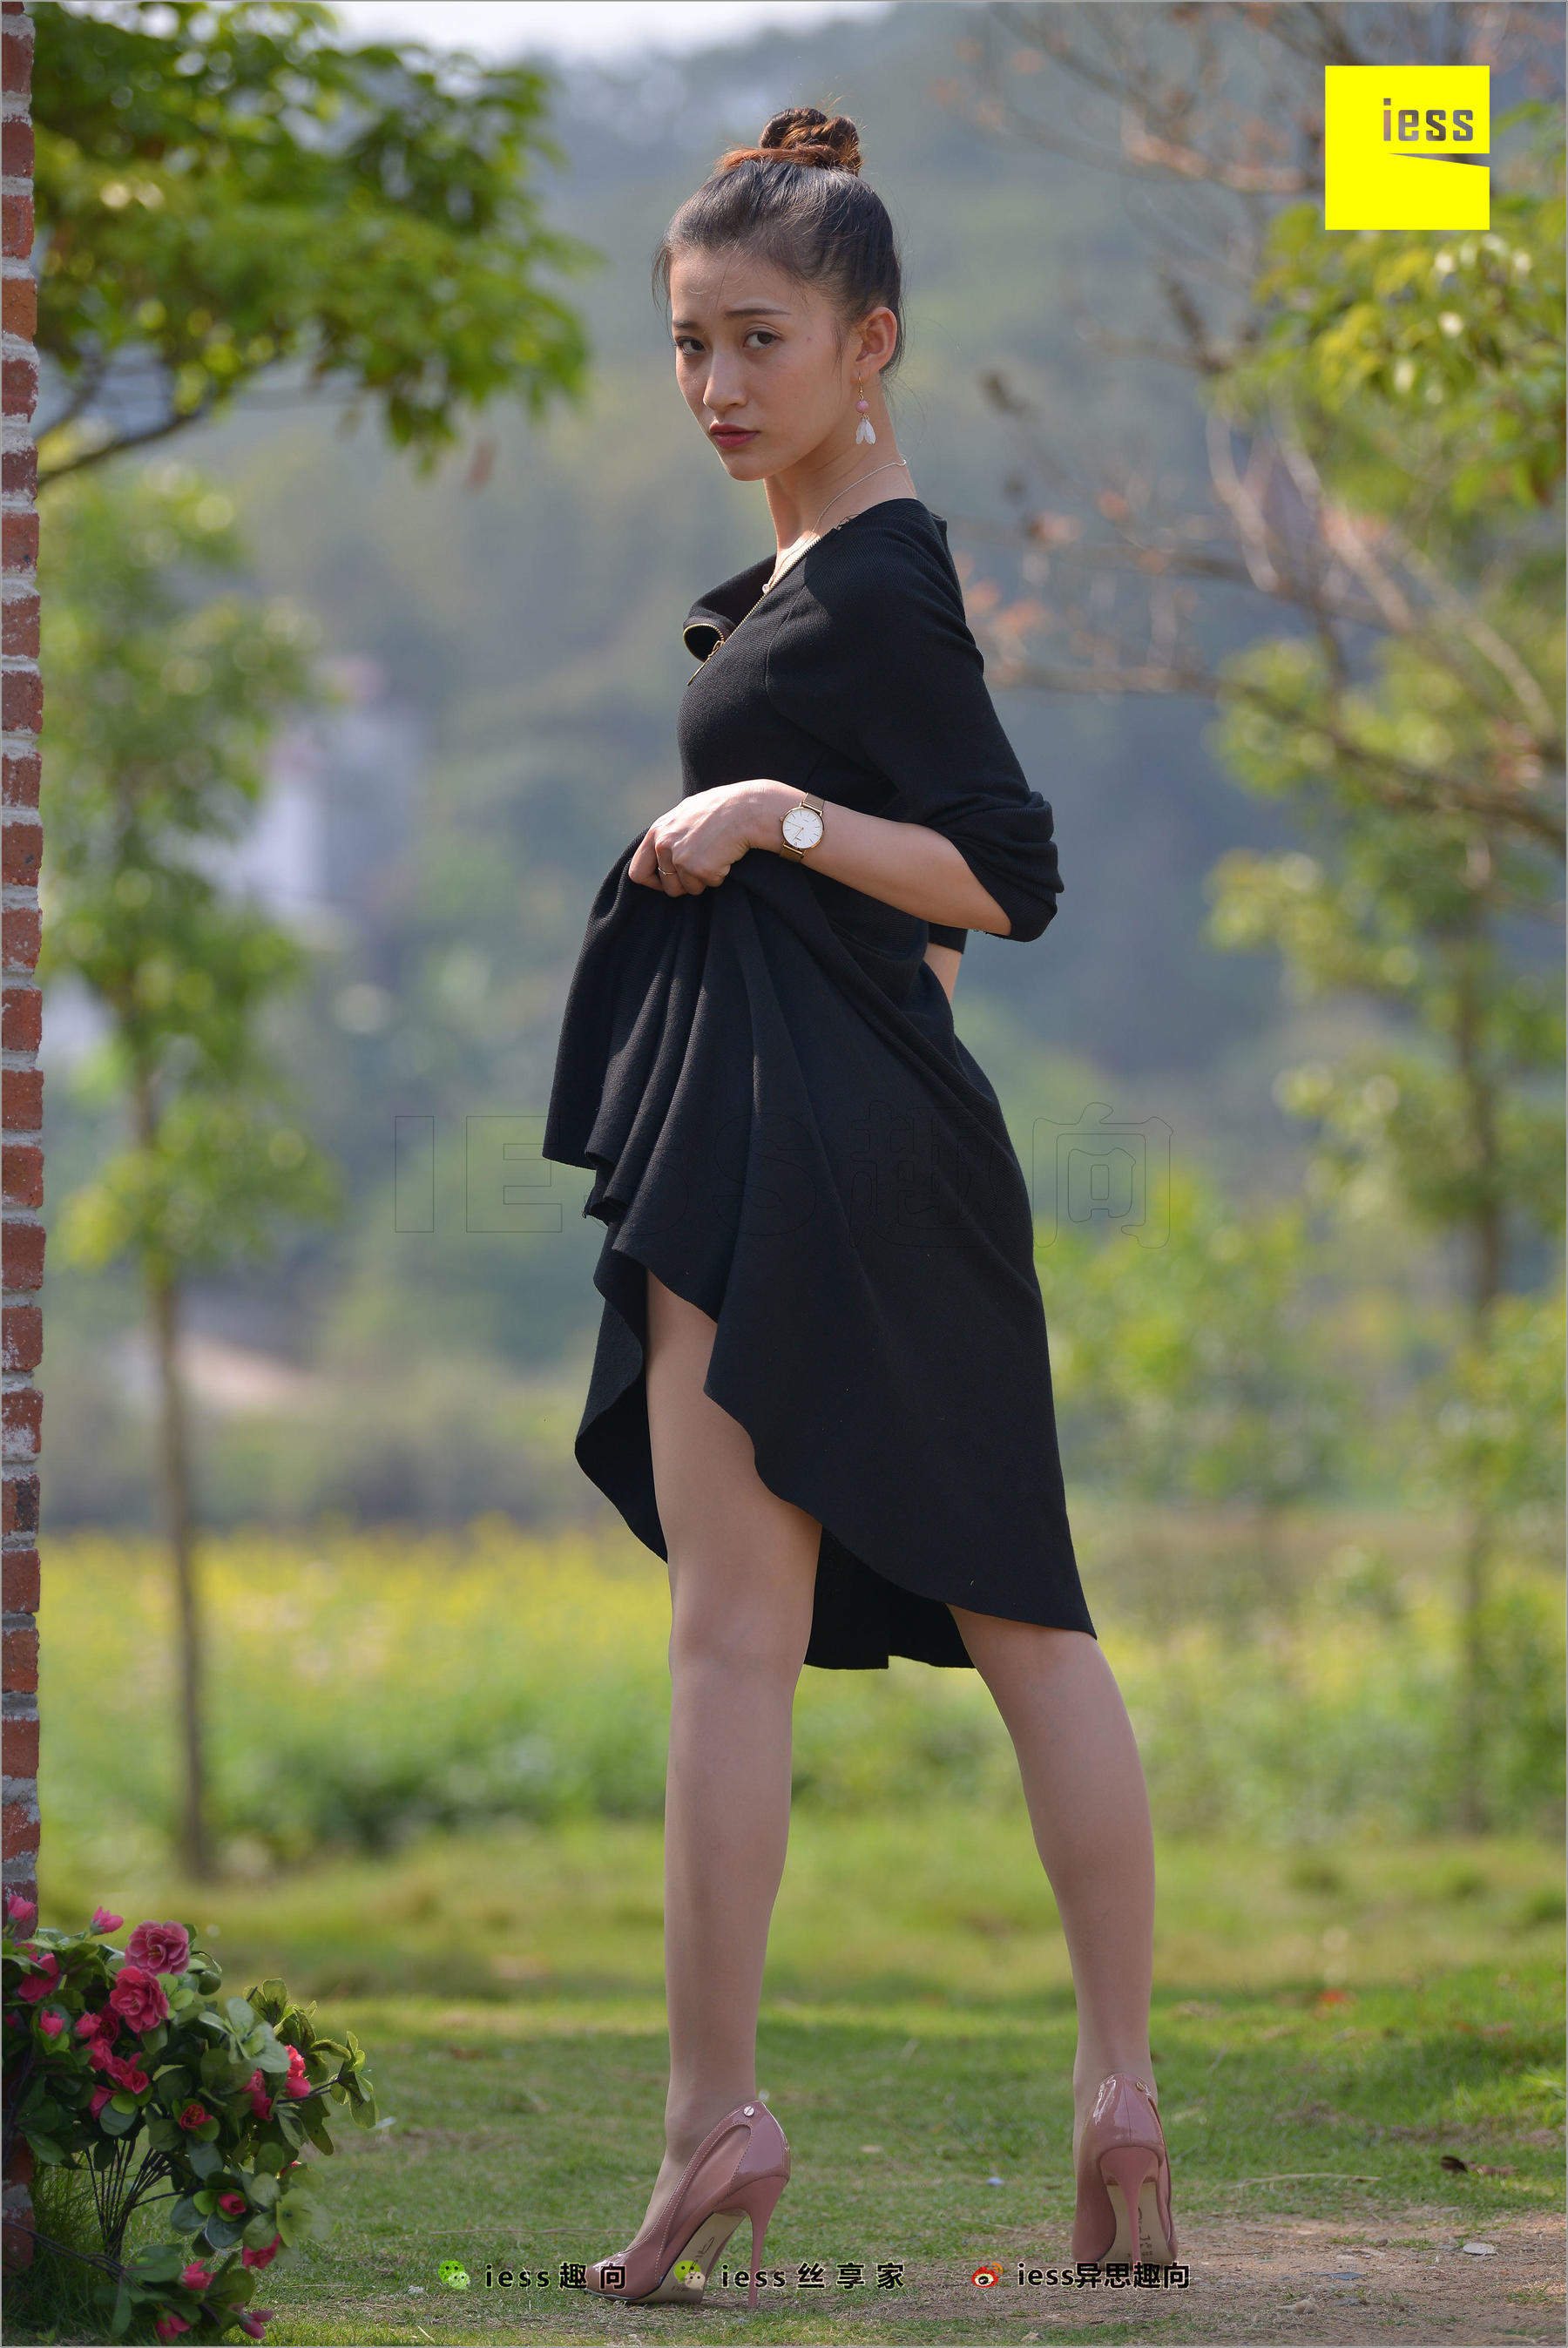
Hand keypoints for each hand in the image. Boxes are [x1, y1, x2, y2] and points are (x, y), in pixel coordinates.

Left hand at [628, 780, 788, 896]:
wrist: (746, 808)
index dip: (653, 883)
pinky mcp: (699, 869)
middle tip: (702, 866)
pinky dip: (719, 875)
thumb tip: (660, 855)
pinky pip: (709, 885)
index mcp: (657, 832)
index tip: (667, 882)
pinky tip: (725, 855)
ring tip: (716, 855)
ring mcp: (681, 858)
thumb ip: (669, 834)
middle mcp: (664, 845)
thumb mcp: (685, 815)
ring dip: (704, 879)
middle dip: (685, 884)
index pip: (637, 872)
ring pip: (689, 889)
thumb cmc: (721, 808)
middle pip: (667, 886)